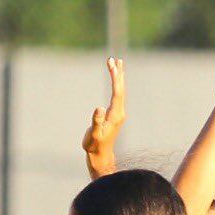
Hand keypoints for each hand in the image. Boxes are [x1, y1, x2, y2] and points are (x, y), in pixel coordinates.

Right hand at [81, 57, 125, 177]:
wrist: (100, 155)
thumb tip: (99, 108)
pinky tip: (116, 80)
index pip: (117, 93)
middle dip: (117, 74)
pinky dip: (116, 85)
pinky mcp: (115, 114)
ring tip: (117, 63)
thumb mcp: (94, 134)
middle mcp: (119, 112)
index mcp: (115, 115)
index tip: (112, 66)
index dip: (115, 79)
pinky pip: (117, 95)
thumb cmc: (95, 145)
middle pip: (120, 89)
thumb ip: (96, 121)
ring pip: (120, 91)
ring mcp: (118, 113)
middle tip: (114, 59)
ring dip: (118, 77)